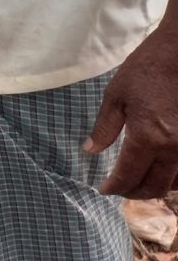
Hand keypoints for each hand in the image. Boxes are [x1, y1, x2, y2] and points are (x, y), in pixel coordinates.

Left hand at [87, 23, 177, 199]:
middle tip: (121, 189)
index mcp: (148, 137)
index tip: (104, 189)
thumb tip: (90, 150)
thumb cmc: (148, 68)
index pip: (129, 176)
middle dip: (135, 193)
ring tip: (141, 182)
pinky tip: (164, 170)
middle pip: (155, 187)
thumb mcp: (116, 95)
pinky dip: (177, 177)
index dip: (114, 187)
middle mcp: (175, 148)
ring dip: (158, 187)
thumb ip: (104, 127)